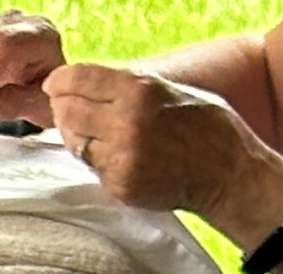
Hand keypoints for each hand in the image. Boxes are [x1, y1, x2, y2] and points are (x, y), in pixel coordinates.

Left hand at [43, 63, 282, 245]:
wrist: (228, 173)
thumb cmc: (205, 126)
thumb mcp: (171, 90)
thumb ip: (130, 87)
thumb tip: (88, 83)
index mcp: (140, 91)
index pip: (79, 79)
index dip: (61, 81)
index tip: (55, 84)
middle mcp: (127, 123)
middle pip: (68, 111)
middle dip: (63, 108)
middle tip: (66, 109)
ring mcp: (121, 158)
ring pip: (75, 143)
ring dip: (78, 136)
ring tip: (94, 132)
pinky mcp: (120, 185)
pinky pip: (93, 168)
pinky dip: (96, 160)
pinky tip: (115, 154)